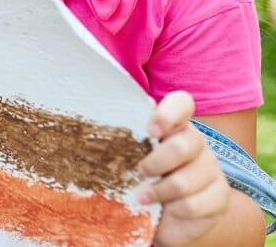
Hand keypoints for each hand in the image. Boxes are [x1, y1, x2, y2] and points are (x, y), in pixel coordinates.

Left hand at [139, 91, 231, 245]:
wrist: (171, 215)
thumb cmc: (144, 178)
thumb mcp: (131, 156)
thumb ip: (126, 140)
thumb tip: (98, 123)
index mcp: (174, 126)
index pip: (182, 103)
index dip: (167, 114)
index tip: (149, 131)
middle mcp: (196, 142)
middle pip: (183, 145)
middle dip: (155, 163)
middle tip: (139, 172)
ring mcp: (211, 168)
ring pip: (185, 180)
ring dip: (159, 192)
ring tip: (143, 196)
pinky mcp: (220, 196)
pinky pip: (195, 204)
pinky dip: (176, 210)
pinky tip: (168, 209)